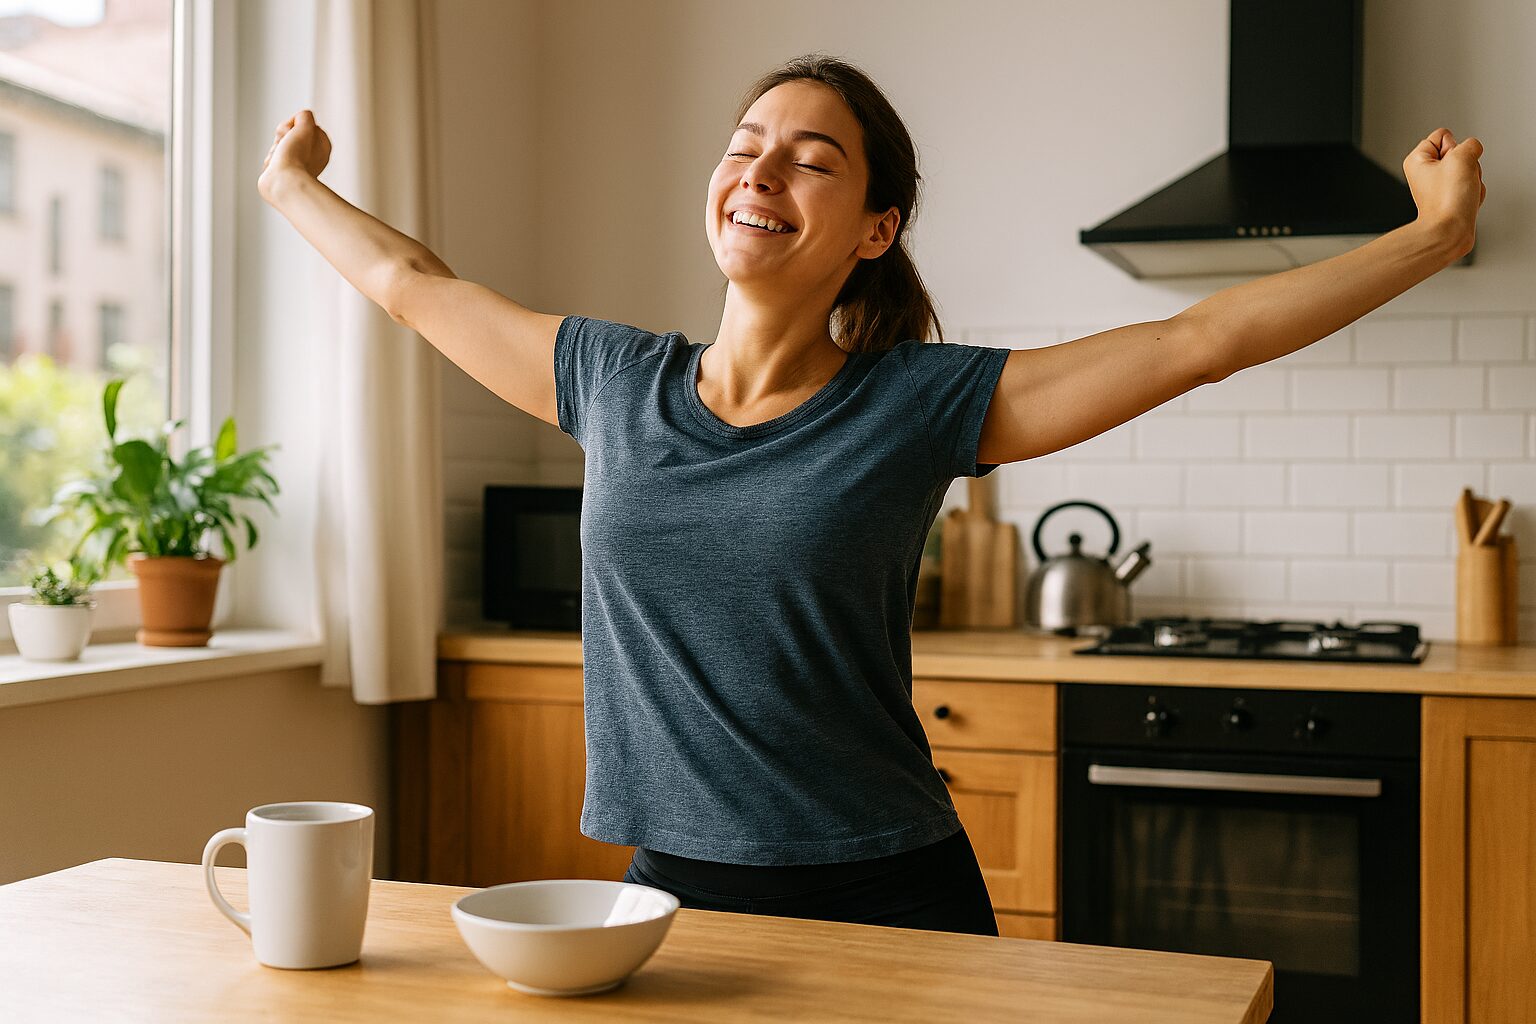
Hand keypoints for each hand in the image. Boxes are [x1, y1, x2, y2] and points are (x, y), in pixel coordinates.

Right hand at [258, 109, 331, 200]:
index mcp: (323, 145)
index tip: (294, 134)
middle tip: (285, 146)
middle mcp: (312, 156)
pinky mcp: (285, 173)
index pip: (302, 122)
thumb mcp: (306, 126)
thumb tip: (297, 121)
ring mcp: (298, 165)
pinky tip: (274, 167)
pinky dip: (271, 160)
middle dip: (282, 136)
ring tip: (279, 159)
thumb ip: (304, 117)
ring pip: (279, 145)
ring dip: (275, 149)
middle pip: (289, 133)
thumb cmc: (296, 157)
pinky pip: (273, 159)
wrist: (283, 184)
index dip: (294, 125)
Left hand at [1403, 128, 1484, 256]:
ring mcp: (1439, 186)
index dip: (1454, 147)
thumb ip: (1470, 144)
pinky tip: (1466, 201)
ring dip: (1473, 178)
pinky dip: (1474, 192)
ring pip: (1469, 169)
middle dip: (1467, 164)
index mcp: (1417, 160)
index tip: (1451, 165)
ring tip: (1463, 192)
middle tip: (1459, 180)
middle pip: (1459, 152)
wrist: (1451, 232)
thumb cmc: (1448, 200)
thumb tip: (1472, 150)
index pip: (1444, 135)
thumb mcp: (1462, 156)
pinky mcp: (1451, 198)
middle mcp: (1425, 173)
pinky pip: (1472, 185)